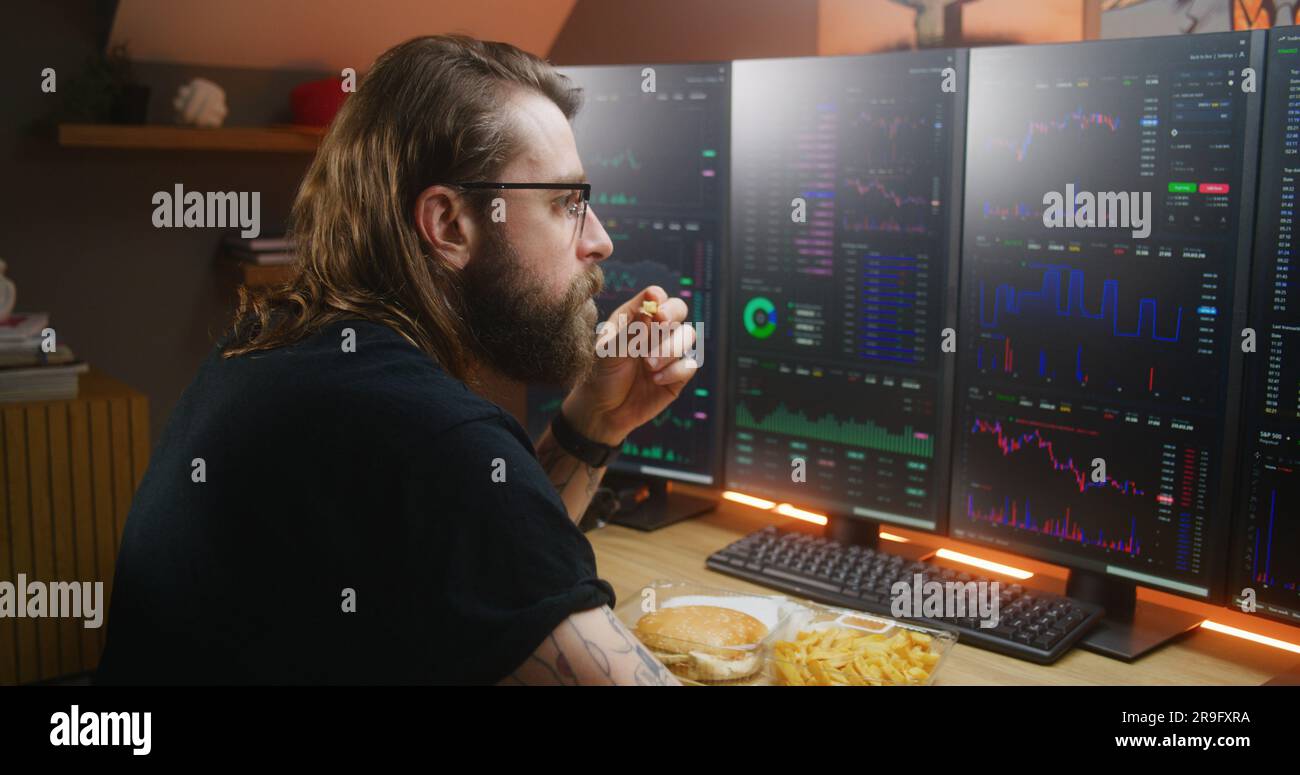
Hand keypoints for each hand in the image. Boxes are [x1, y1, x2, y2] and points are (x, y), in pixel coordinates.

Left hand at [561, 285, 699, 444]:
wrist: (602, 411)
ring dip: (670, 348)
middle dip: (672, 315)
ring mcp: (668, 352)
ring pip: (688, 336)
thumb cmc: (600, 376)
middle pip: (678, 309)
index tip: (653, 310)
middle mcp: (655, 331)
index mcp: (635, 318)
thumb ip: (630, 331)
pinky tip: (655, 380)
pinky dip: (674, 371)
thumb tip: (650, 308)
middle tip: (660, 324)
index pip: (655, 297)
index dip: (658, 299)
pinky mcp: (677, 375)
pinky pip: (689, 365)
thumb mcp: (608, 352)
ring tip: (648, 365)